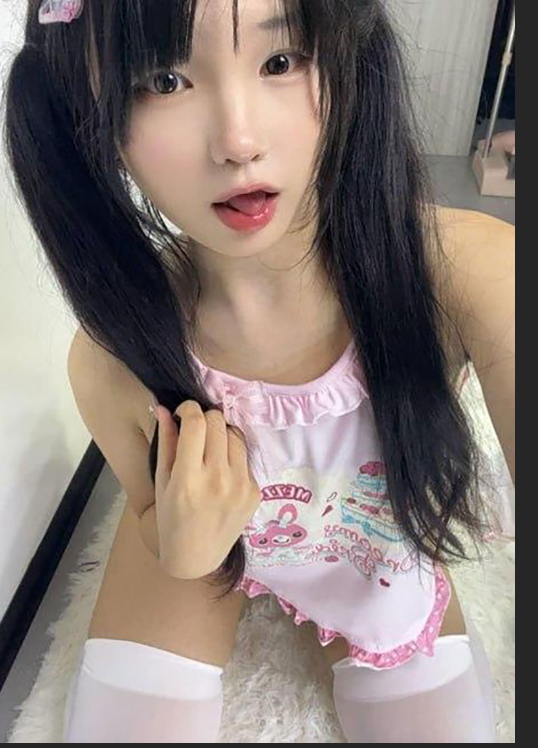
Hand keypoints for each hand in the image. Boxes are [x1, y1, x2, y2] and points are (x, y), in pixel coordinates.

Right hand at [154, 400, 260, 578]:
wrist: (196, 556)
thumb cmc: (172, 519)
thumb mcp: (162, 481)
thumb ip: (166, 442)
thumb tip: (164, 408)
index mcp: (188, 478)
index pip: (196, 422)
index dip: (188, 408)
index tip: (183, 413)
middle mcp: (218, 479)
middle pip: (218, 422)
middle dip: (204, 419)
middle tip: (195, 432)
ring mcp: (241, 485)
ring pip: (235, 434)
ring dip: (221, 434)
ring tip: (209, 450)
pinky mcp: (255, 491)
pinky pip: (244, 457)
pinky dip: (232, 456)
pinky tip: (221, 472)